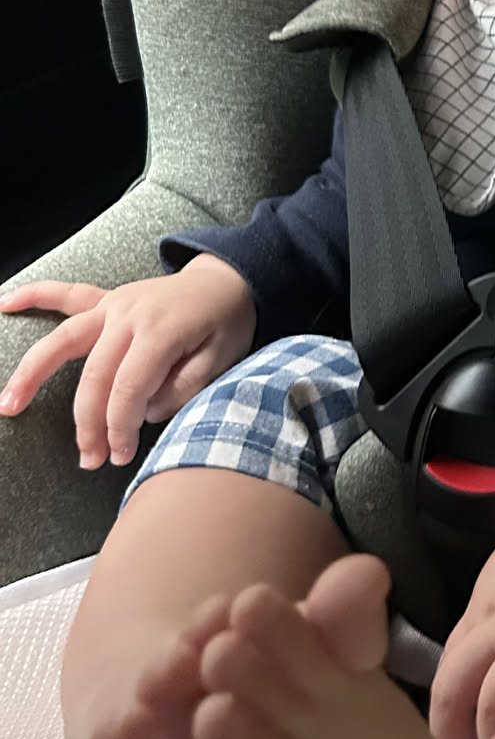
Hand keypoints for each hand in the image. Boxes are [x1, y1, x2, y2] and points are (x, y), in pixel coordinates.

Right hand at [0, 255, 256, 468]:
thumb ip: (184, 388)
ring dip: (33, 373)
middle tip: (90, 459)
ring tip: (9, 404)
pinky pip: (66, 295)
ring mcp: (114, 305)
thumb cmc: (227, 322)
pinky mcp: (107, 300)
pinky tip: (6, 304)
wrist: (229, 279)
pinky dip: (35, 295)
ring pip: (64, 340)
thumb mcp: (223, 360)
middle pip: (93, 376)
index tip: (120, 454)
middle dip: (87, 423)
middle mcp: (130, 315)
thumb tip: (144, 411)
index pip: (128, 389)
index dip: (119, 427)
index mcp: (161, 331)